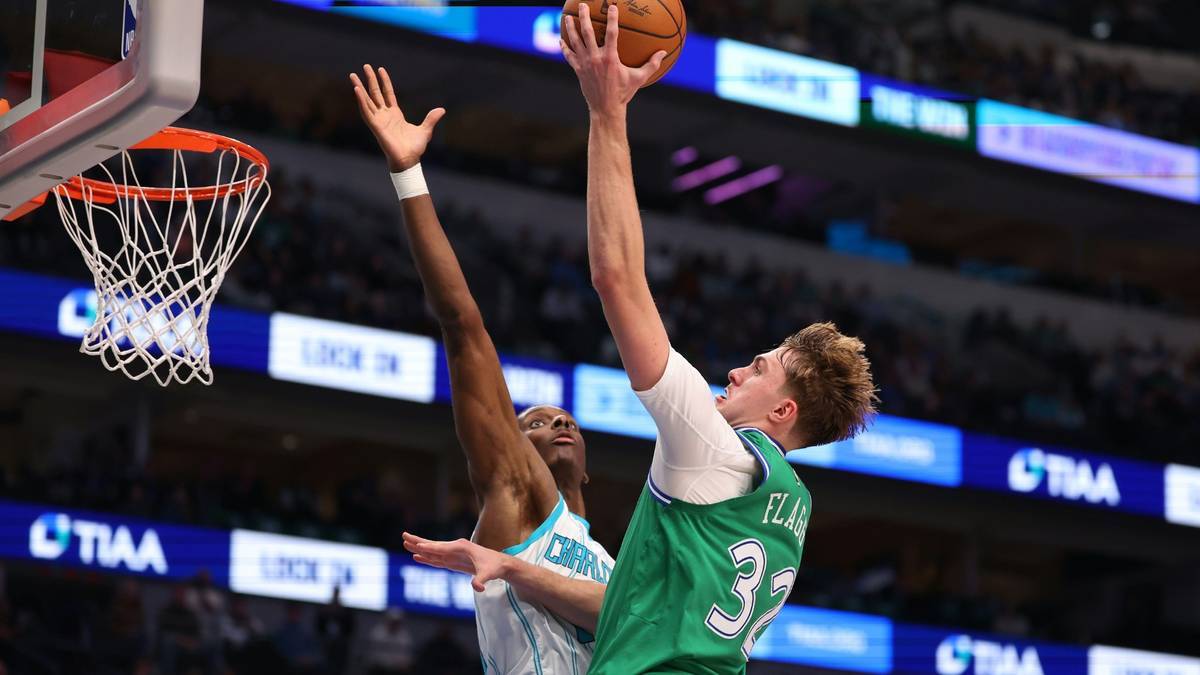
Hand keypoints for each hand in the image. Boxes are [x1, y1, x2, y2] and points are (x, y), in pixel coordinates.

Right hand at [349, 64, 445, 171]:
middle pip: (375, 94)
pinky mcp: (375, 126)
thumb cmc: (414, 148)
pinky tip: (356, 90)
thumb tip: (442, 110)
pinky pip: (366, 111)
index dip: (384, 82)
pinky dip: (361, 101)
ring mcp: (379, 120)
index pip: (388, 94)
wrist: (409, 160)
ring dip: (360, 87)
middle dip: (370, 80)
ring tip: (353, 75)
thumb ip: (431, 119)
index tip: (380, 69)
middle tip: (365, 66)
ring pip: (367, 100)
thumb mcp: (425, 130)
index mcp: (395, 115)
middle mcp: (385, 115)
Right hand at [402, 532, 509, 591]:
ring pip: (433, 551)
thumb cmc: (494, 567)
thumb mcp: (488, 574)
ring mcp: (453, 554)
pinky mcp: (453, 561)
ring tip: (405, 544)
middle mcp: (455, 548)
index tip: (418, 547)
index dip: (430, 549)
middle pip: (433, 545)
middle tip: (404, 535)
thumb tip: (477, 588)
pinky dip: (426, 558)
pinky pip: (437, 559)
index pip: (442, 548)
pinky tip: (417, 556)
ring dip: (419, 548)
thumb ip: (481, 580)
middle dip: (418, 541)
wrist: (500, 565)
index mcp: (462, 547)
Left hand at [560, 3, 666, 118]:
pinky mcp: (578, 70)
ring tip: (567, 17)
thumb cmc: (623, 93)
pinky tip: (561, 40)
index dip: (612, 18)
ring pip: (575, 41)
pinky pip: (569, 55)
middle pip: (587, 32)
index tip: (612, 7)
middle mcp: (595, 58)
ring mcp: (585, 64)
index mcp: (610, 58)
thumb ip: (652, 65)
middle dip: (584, 16)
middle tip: (582, 5)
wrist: (605, 109)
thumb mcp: (639, 78)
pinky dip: (565, 47)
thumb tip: (664, 53)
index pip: (611, 33)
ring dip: (571, 28)